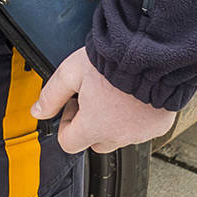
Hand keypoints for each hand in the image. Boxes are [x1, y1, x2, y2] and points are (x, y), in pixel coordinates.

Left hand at [30, 47, 175, 154]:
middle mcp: (118, 136)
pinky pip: (142, 129)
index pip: (69, 143)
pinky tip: (134, 97)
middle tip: (93, 99)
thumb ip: (52, 94)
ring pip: (120, 136)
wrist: (152, 54)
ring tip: (115, 94)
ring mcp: (141, 133)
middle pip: (95, 143)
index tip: (73, 106)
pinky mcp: (159, 126)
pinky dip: (137, 118)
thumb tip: (37, 111)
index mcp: (94, 126)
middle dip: (90, 125)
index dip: (67, 125)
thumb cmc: (114, 61)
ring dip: (114, 122)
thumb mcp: (72, 72)